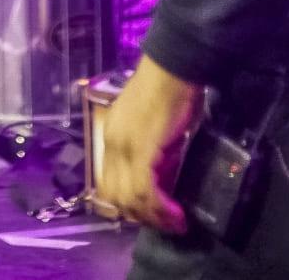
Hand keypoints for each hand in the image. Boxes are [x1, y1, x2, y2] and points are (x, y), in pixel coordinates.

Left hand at [92, 54, 201, 233]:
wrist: (173, 66)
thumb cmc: (169, 87)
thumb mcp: (156, 124)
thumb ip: (155, 148)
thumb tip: (165, 174)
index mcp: (113, 135)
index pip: (111, 181)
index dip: (131, 203)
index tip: (153, 213)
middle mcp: (112, 144)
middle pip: (115, 196)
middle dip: (140, 215)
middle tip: (165, 223)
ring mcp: (124, 148)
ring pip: (129, 199)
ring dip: (152, 217)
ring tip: (174, 224)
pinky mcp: (141, 150)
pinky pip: (145, 191)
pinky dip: (160, 208)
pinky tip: (176, 214)